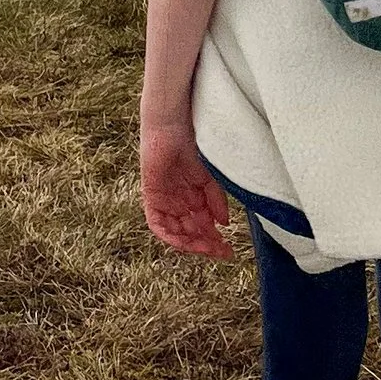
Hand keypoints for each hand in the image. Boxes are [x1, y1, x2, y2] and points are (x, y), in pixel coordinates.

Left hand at [140, 113, 238, 258]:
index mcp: (191, 199)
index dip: (213, 241)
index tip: (228, 250)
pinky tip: (183, 240)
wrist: (172, 126)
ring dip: (190, 243)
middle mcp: (177, 203)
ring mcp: (164, 201)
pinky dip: (169, 234)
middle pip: (190, 233)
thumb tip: (224, 223)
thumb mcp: (208, 178)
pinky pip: (157, 224)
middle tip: (221, 253)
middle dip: (205, 245)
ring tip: (207, 247)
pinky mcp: (151, 196)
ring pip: (176, 232)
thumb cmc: (190, 146)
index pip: (201, 228)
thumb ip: (215, 200)